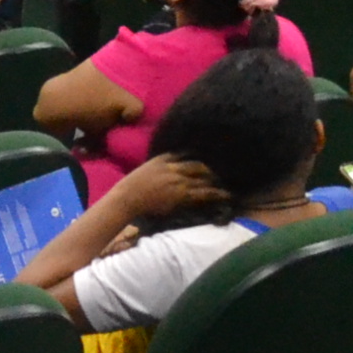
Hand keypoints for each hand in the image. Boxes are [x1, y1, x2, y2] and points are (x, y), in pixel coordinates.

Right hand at [107, 153, 225, 222]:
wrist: (126, 198)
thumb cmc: (131, 188)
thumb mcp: (145, 169)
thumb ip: (158, 166)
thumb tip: (168, 168)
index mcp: (163, 159)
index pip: (185, 154)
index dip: (197, 157)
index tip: (206, 160)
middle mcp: (173, 167)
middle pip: (197, 165)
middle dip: (209, 169)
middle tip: (220, 174)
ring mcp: (178, 181)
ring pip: (203, 178)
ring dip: (215, 181)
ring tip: (226, 185)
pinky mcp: (181, 195)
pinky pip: (203, 193)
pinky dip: (215, 194)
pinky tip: (225, 195)